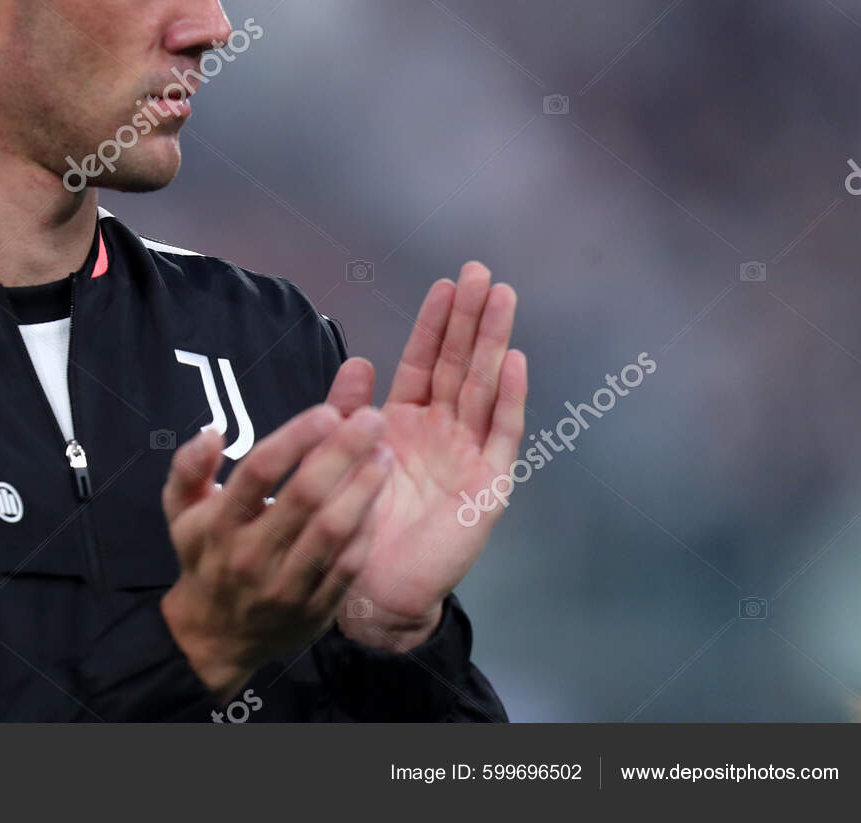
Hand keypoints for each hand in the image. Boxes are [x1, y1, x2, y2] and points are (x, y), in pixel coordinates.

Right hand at [158, 403, 392, 702]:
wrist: (216, 636)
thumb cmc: (204, 556)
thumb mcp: (180, 510)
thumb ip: (189, 467)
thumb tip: (211, 433)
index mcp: (218, 524)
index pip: (258, 471)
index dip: (296, 438)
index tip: (328, 411)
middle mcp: (251, 555)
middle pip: (304, 496)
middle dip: (343, 452)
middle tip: (372, 420)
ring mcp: (285, 586)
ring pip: (333, 531)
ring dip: (364, 488)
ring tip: (384, 455)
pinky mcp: (314, 609)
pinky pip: (349, 566)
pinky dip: (367, 530)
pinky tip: (378, 499)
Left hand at [326, 261, 527, 650]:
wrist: (374, 586)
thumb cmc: (360, 522)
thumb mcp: (346, 456)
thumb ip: (351, 410)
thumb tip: (359, 360)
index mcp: (407, 422)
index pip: (424, 361)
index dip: (434, 323)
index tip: (444, 283)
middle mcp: (442, 431)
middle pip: (459, 363)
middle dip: (469, 318)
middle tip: (480, 273)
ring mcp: (468, 453)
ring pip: (483, 386)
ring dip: (493, 342)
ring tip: (501, 298)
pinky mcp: (488, 483)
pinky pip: (500, 434)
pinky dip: (508, 397)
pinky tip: (514, 362)